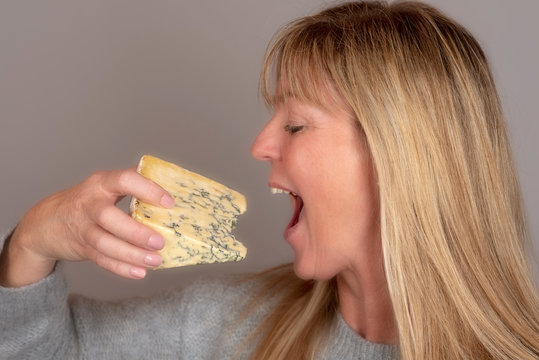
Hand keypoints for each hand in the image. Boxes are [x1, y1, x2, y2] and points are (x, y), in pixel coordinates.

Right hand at [0, 167, 173, 286]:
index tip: (169, 203)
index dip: (148, 189)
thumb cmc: (89, 201)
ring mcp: (83, 227)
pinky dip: (121, 268)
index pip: (125, 180)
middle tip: (160, 242)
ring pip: (104, 243)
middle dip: (136, 232)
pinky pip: (101, 259)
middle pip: (109, 217)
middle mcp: (90, 203)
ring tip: (155, 260)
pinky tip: (139, 272)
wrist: (47, 222)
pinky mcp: (82, 247)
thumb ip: (134, 185)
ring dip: (131, 254)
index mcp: (102, 183)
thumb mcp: (106, 186)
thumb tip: (174, 188)